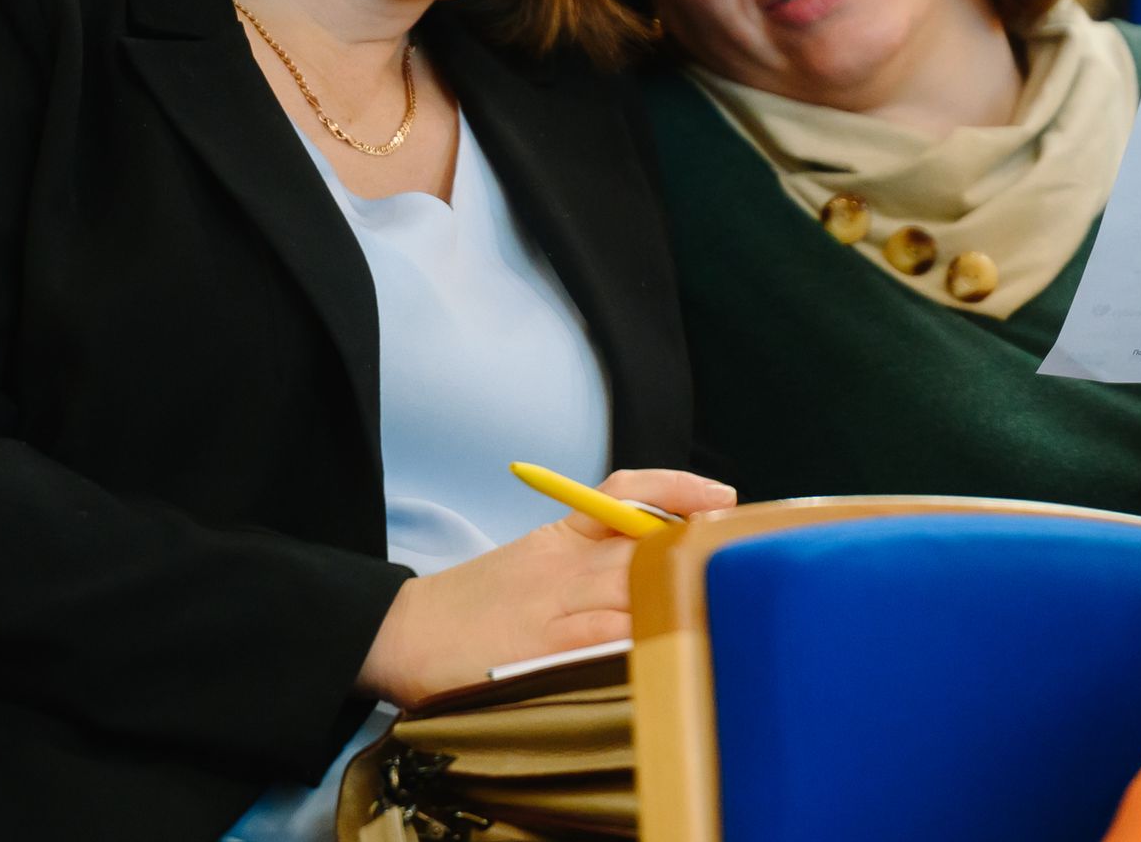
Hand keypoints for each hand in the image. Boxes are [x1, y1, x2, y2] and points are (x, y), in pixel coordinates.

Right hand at [356, 468, 734, 707]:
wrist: (398, 634)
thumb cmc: (470, 608)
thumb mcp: (529, 562)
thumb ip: (587, 558)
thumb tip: (659, 563)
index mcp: (558, 535)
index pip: (627, 494)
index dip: (680, 489)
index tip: (724, 499)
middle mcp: (564, 565)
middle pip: (647, 544)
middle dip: (697, 554)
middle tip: (741, 563)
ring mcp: (556, 607)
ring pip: (637, 591)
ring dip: (681, 601)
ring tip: (722, 608)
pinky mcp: (546, 650)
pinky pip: (608, 638)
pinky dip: (643, 642)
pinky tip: (670, 649)